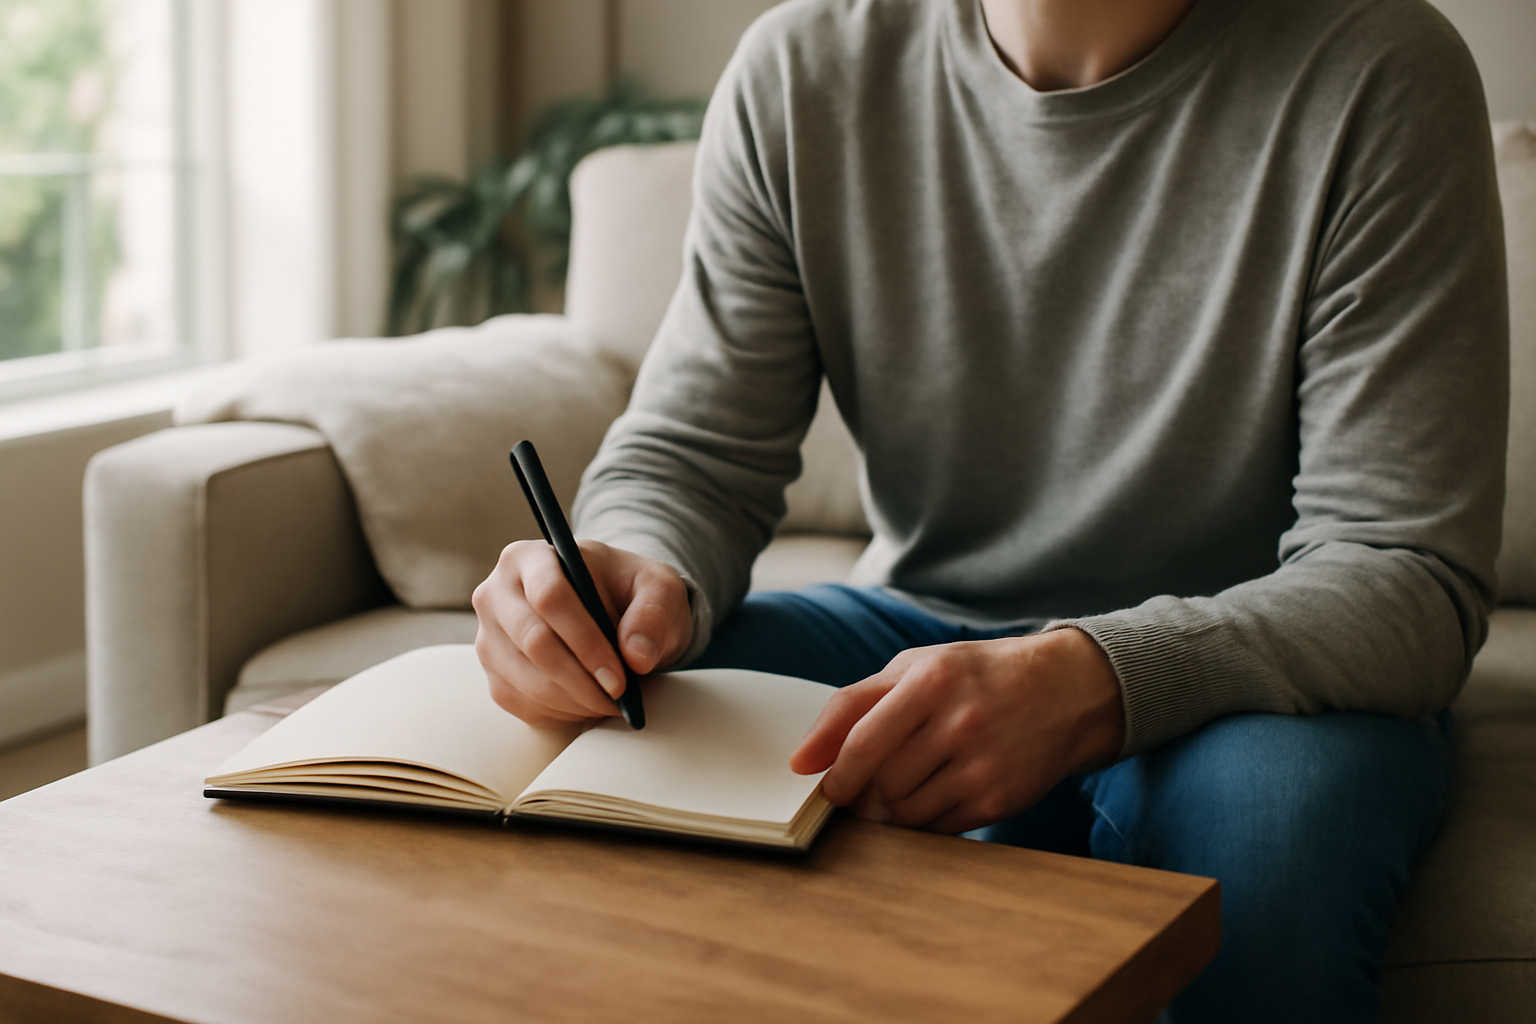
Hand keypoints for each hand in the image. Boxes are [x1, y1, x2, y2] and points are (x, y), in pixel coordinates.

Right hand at [472, 540, 692, 727]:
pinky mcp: (495, 676)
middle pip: (532, 641)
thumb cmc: (632, 594)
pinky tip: (591, 705)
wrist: (614, 613)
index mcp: (531, 557)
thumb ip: (653, 614)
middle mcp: (497, 594)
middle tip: (620, 698)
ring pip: (526, 680)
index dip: (585, 641)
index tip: (619, 677)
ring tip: (613, 703)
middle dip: (582, 678)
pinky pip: (524, 705)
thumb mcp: (659, 590)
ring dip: (575, 701)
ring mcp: (489, 638)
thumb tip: (636, 656)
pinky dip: (563, 714)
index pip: (549, 596)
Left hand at [789, 628, 1124, 833]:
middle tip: (862, 789)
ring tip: (898, 788)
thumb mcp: (914, 667)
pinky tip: (930, 796)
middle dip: (861, 794)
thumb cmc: (975, 676)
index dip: (835, 775)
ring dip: (888, 812)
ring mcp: (982, 765)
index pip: (863, 741)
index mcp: (932, 680)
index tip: (825, 789)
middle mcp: (960, 722)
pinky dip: (921, 823)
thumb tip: (800, 761)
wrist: (1067, 691)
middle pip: (881, 783)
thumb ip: (851, 705)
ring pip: (905, 813)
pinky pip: (937, 830)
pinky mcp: (999, 801)